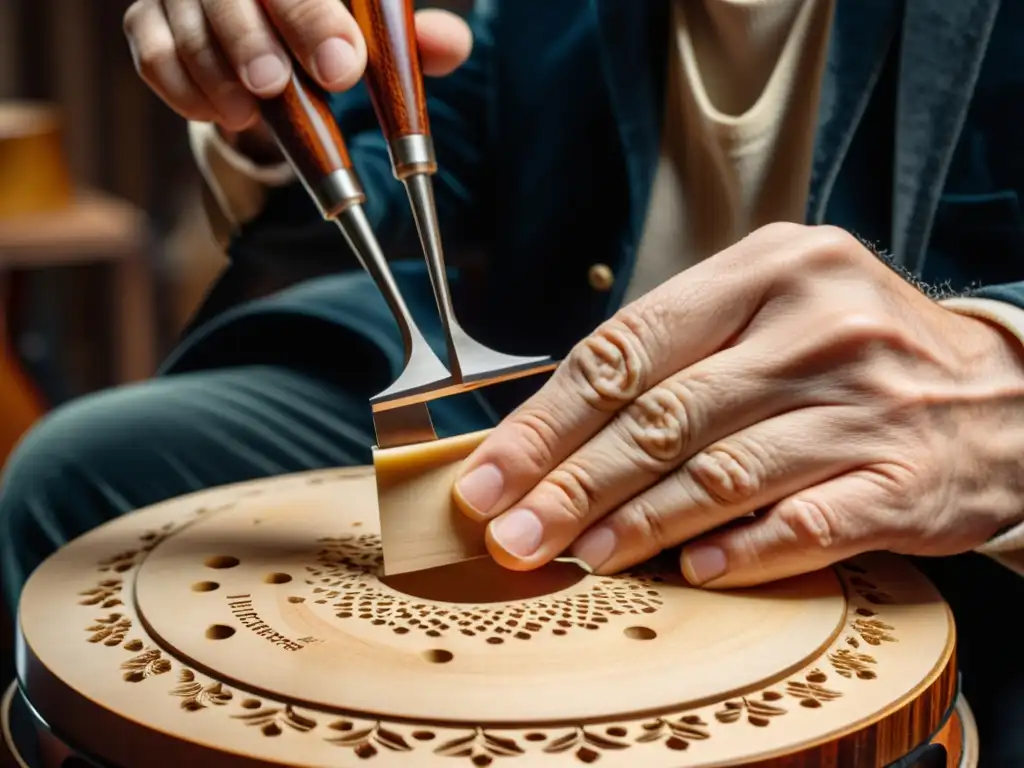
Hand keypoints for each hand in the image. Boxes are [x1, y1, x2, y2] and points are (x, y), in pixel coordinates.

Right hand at [123, 0, 472, 131]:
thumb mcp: (375, 32)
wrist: (269, 33)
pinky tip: (220, 112)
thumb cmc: (330, 29)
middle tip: (275, 84)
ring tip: (248, 111)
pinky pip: (149, 51)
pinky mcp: (150, 17)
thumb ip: (414, 40)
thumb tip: (452, 47)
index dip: (315, 18)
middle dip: (252, 38)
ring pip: (181, 19)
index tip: (344, 68)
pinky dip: (181, 86)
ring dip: (214, 71)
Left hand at [453, 223, 1023, 587]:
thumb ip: (676, 355)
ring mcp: (865, 404)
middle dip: (572, 484)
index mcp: (768, 269)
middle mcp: (816, 327)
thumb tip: (555, 434)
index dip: (546, 421)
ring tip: (578, 557)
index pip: (626, 348)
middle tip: (512, 533)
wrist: (1002, 393)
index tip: (489, 475)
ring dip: (636, 525)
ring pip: (720, 474)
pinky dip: (738, 553)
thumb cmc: (855, 351)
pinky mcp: (904, 479)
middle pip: (661, 416)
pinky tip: (688, 572)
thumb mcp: (772, 309)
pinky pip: (803, 524)